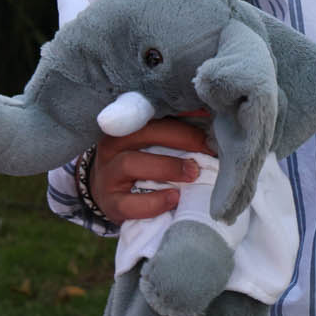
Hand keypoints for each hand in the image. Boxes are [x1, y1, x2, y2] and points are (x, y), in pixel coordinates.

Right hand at [91, 117, 209, 223]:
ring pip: (130, 163)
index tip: (207, 118)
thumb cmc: (140, 164)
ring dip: (167, 167)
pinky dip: (154, 202)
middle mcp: (111, 146)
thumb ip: (174, 132)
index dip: (180, 113)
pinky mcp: (110, 204)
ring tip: (192, 174)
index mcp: (125, 126)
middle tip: (206, 148)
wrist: (107, 193)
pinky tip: (173, 198)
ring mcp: (107, 176)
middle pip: (143, 132)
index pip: (151, 111)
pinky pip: (128, 203)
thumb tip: (208, 117)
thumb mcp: (151, 144)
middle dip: (180, 138)